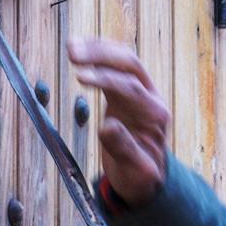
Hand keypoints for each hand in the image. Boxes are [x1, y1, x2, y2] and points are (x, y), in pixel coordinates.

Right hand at [68, 36, 169, 206]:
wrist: (146, 179)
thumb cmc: (141, 177)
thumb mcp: (135, 172)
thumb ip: (124, 149)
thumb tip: (107, 126)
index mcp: (155, 115)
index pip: (131, 87)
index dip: (105, 79)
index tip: (81, 76)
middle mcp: (150, 98)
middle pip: (130, 64)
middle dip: (102, 55)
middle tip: (73, 53)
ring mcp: (139, 93)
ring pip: (122, 60)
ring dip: (98, 50)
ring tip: (71, 46)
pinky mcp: (125, 92)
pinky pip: (113, 67)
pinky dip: (97, 56)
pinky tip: (78, 51)